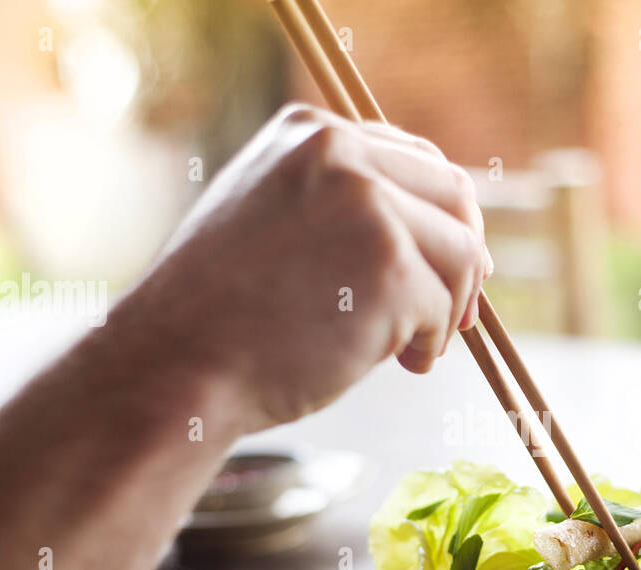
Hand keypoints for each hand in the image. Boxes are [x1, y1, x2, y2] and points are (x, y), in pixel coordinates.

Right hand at [112, 103, 491, 427]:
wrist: (176, 364)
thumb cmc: (221, 312)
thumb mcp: (271, 217)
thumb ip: (339, 204)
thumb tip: (437, 231)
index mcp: (313, 134)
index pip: (418, 161)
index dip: (443, 219)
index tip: (444, 266)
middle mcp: (342, 154)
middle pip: (456, 199)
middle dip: (464, 260)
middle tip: (453, 315)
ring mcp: (369, 208)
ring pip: (462, 255)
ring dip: (448, 309)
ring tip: (411, 348)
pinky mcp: (390, 268)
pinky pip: (443, 310)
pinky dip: (429, 345)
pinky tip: (397, 364)